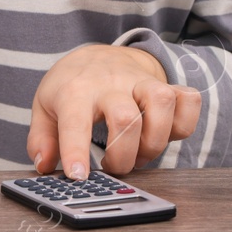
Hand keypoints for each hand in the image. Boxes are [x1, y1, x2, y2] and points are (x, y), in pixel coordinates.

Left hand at [27, 44, 201, 179]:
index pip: (75, 121)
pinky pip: (189, 100)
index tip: (79, 177)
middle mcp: (112, 83)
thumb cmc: (73, 86)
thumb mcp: (45, 107)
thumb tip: (46, 165)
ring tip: (140, 153)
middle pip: (126, 119)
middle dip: (124, 156)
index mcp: (76, 91)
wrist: (99, 54)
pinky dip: (184, 123)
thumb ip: (41, 139)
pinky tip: (165, 133)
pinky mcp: (167, 85)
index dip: (77, 151)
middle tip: (114, 165)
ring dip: (155, 141)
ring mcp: (142, 82)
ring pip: (162, 104)